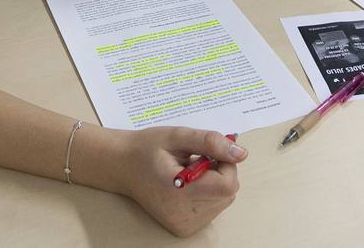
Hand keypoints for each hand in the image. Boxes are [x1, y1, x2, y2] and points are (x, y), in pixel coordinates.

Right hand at [117, 127, 244, 236]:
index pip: (227, 184)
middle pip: (228, 193)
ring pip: (223, 201)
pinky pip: (213, 209)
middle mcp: (183, 215)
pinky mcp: (184, 228)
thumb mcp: (178, 136)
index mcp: (180, 193)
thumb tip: (241, 153)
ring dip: (214, 182)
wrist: (121, 166)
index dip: (225, 164)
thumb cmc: (147, 148)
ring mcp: (184, 225)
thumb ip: (211, 142)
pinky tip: (188, 185)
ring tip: (188, 172)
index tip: (206, 152)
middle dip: (219, 172)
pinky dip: (207, 193)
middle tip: (195, 160)